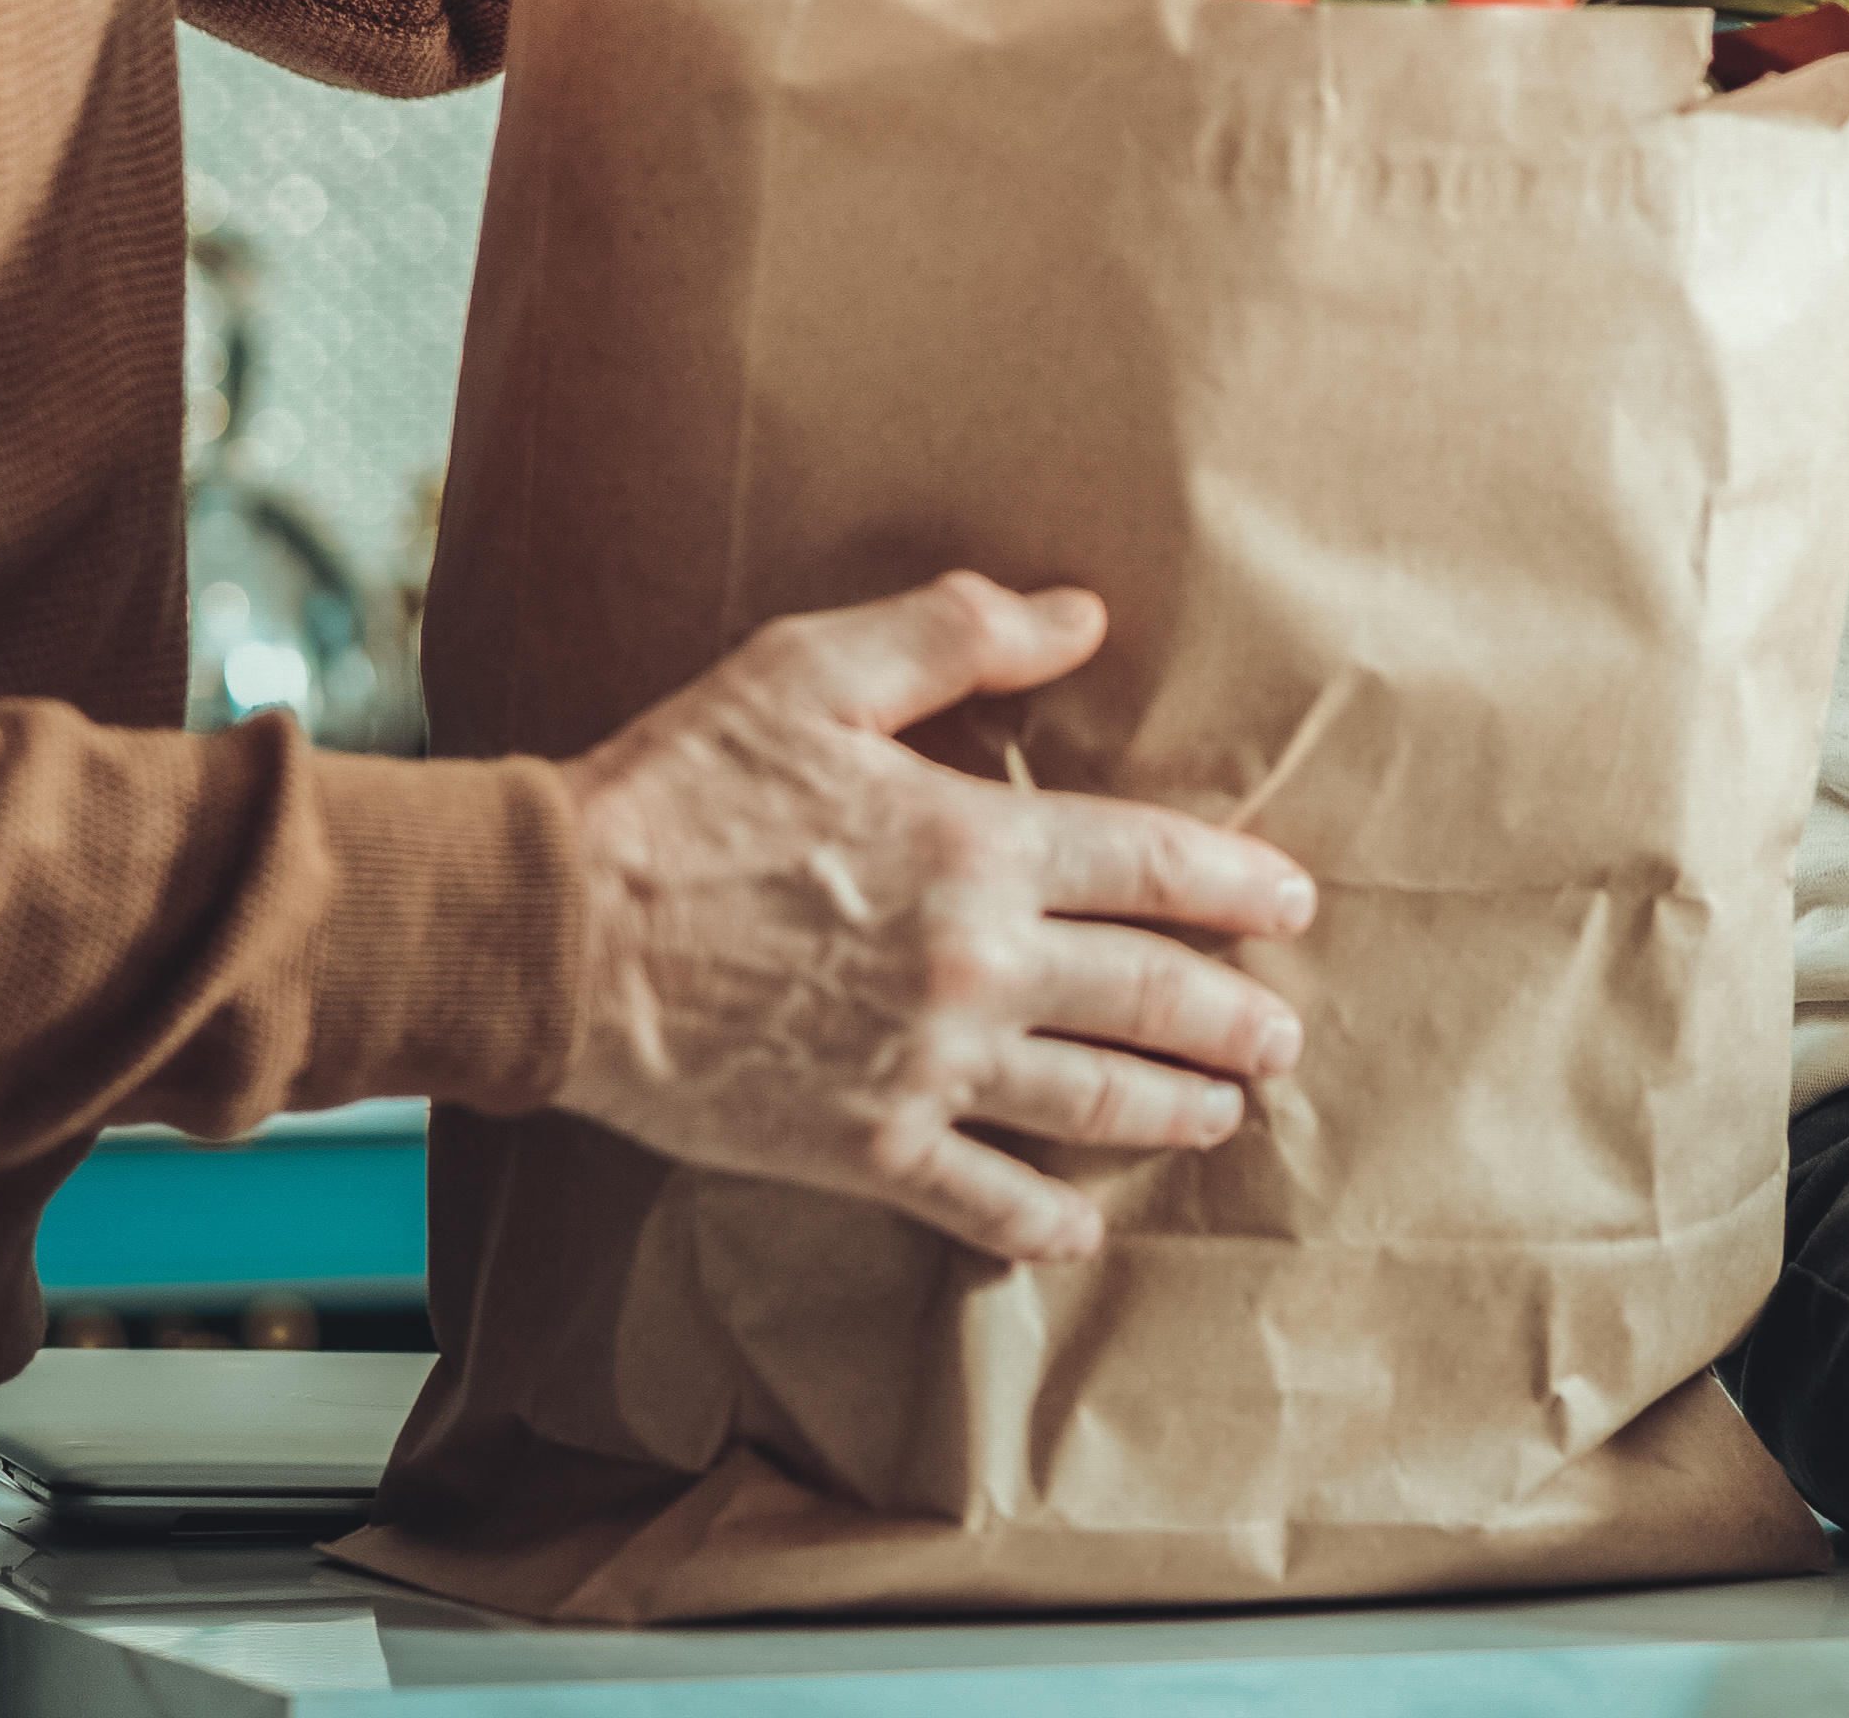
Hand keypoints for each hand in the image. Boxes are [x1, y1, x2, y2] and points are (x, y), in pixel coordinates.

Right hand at [547, 570, 1318, 1262]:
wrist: (557, 933)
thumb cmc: (678, 790)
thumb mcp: (811, 671)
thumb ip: (955, 636)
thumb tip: (1080, 615)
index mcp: (978, 845)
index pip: (1154, 867)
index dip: (1238, 885)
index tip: (1291, 903)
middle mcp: (977, 966)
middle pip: (1150, 997)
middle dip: (1233, 1020)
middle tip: (1282, 1036)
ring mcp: (927, 1068)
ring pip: (1092, 1103)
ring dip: (1173, 1112)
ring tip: (1222, 1116)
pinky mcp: (864, 1147)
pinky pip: (982, 1201)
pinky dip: (1042, 1223)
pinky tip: (1077, 1232)